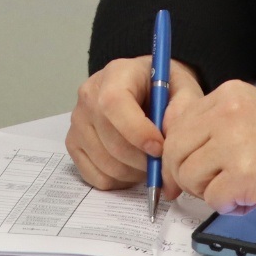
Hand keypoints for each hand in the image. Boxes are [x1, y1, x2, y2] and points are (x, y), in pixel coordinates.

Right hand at [66, 56, 202, 195]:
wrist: (144, 87)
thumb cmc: (163, 88)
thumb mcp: (182, 87)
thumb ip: (183, 107)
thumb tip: (171, 140)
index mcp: (115, 74)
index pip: (114, 104)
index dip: (137, 131)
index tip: (160, 148)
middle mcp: (89, 95)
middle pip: (112, 141)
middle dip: (143, 161)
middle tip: (163, 162)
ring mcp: (77, 121)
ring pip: (106, 164)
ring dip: (134, 173)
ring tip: (150, 163)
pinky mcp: (73, 143)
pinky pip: (96, 176)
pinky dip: (119, 181)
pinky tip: (132, 166)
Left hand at [160, 80, 255, 219]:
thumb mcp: (255, 117)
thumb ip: (216, 126)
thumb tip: (173, 151)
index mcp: (229, 95)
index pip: (176, 124)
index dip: (179, 154)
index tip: (189, 170)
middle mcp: (228, 112)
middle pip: (174, 151)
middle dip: (188, 177)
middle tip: (214, 186)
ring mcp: (235, 142)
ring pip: (188, 177)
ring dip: (210, 192)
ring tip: (241, 189)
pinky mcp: (245, 174)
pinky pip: (213, 200)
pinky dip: (230, 207)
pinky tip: (253, 198)